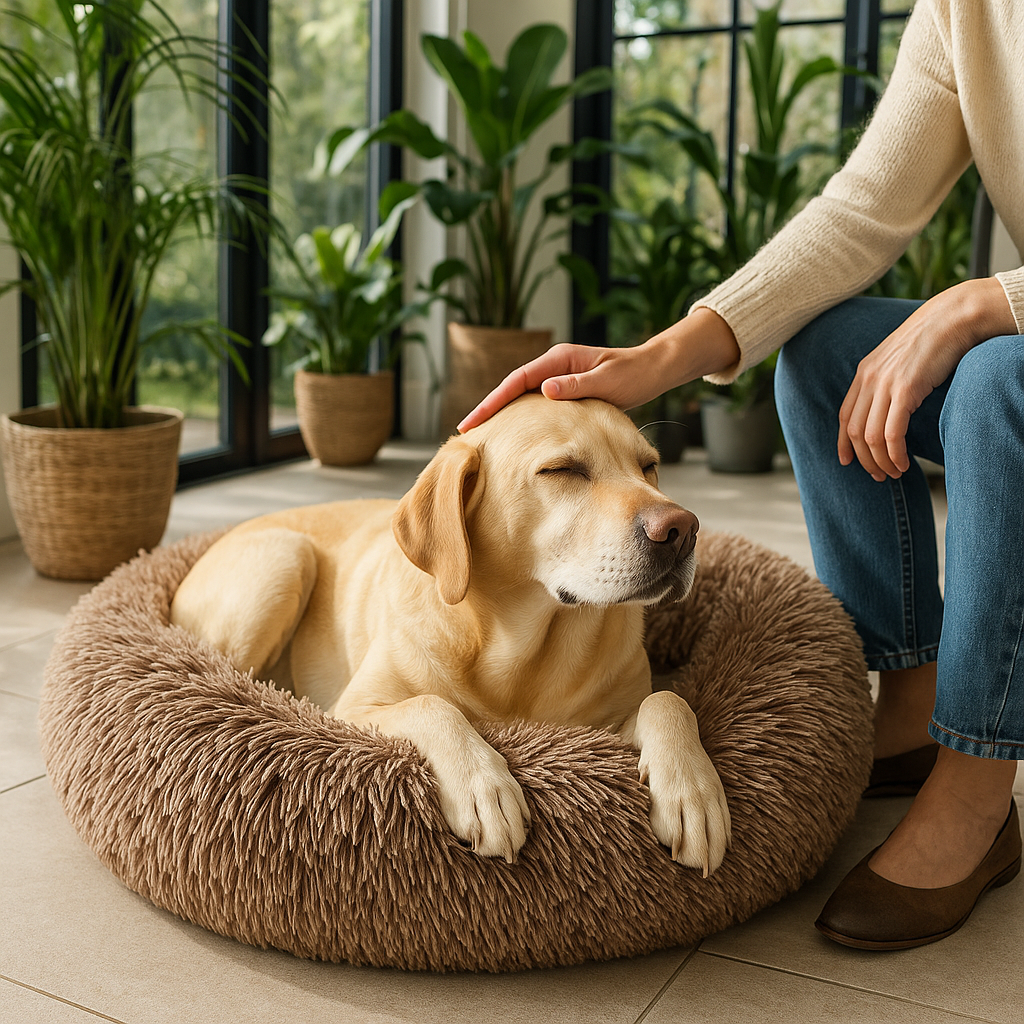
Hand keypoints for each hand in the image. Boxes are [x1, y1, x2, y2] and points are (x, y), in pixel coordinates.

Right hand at [457, 308, 739, 431]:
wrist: (653, 369)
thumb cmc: (633, 374)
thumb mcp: (607, 380)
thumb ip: (576, 385)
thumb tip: (544, 390)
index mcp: (559, 359)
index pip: (516, 380)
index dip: (492, 401)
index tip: (474, 419)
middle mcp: (554, 366)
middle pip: (512, 388)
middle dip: (488, 407)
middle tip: (465, 431)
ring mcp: (559, 377)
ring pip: (522, 396)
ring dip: (502, 412)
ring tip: (482, 433)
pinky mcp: (566, 389)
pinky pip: (536, 404)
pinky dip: (521, 416)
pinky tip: (515, 432)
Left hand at [838, 278, 1014, 479]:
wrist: (952, 317)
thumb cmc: (932, 340)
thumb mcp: (899, 361)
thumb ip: (887, 381)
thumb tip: (888, 407)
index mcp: (864, 373)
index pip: (844, 416)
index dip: (844, 443)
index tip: (848, 462)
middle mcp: (869, 380)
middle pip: (854, 432)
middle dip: (863, 459)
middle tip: (879, 475)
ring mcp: (885, 385)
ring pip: (870, 437)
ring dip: (881, 461)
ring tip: (894, 473)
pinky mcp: (905, 390)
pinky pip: (892, 433)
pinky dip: (895, 454)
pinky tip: (904, 463)